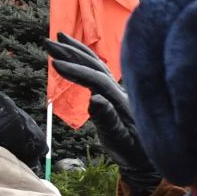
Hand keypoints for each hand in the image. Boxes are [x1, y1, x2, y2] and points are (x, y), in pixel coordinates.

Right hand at [44, 33, 155, 189]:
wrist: (148, 158)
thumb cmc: (134, 152)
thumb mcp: (121, 141)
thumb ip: (109, 121)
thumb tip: (94, 100)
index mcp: (122, 101)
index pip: (97, 79)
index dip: (76, 71)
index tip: (55, 64)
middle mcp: (121, 91)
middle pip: (96, 66)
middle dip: (72, 52)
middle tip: (48, 41)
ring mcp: (119, 91)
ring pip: (98, 65)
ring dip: (78, 51)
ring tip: (60, 37)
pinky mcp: (115, 94)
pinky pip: (100, 71)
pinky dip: (86, 59)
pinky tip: (77, 54)